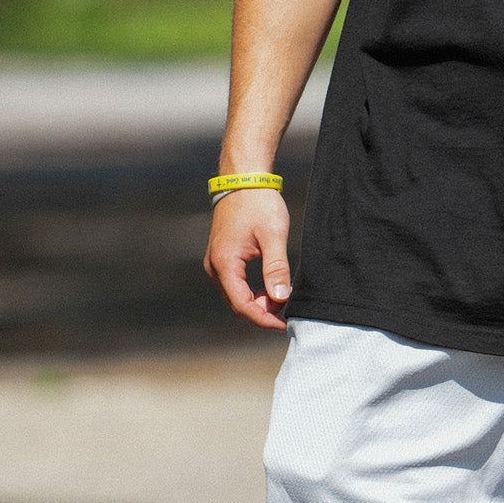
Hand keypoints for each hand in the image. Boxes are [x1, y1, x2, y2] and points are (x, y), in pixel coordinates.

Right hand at [203, 188, 291, 329]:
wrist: (244, 179)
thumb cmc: (259, 203)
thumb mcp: (273, 235)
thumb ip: (276, 268)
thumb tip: (281, 298)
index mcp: (225, 263)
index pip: (242, 305)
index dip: (264, 318)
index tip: (285, 324)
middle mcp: (215, 266)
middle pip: (237, 304)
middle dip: (263, 312)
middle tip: (288, 312)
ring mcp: (216, 262)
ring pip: (236, 295)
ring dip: (259, 302)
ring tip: (283, 299)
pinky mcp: (223, 257)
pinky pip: (236, 284)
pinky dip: (253, 291)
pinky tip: (272, 287)